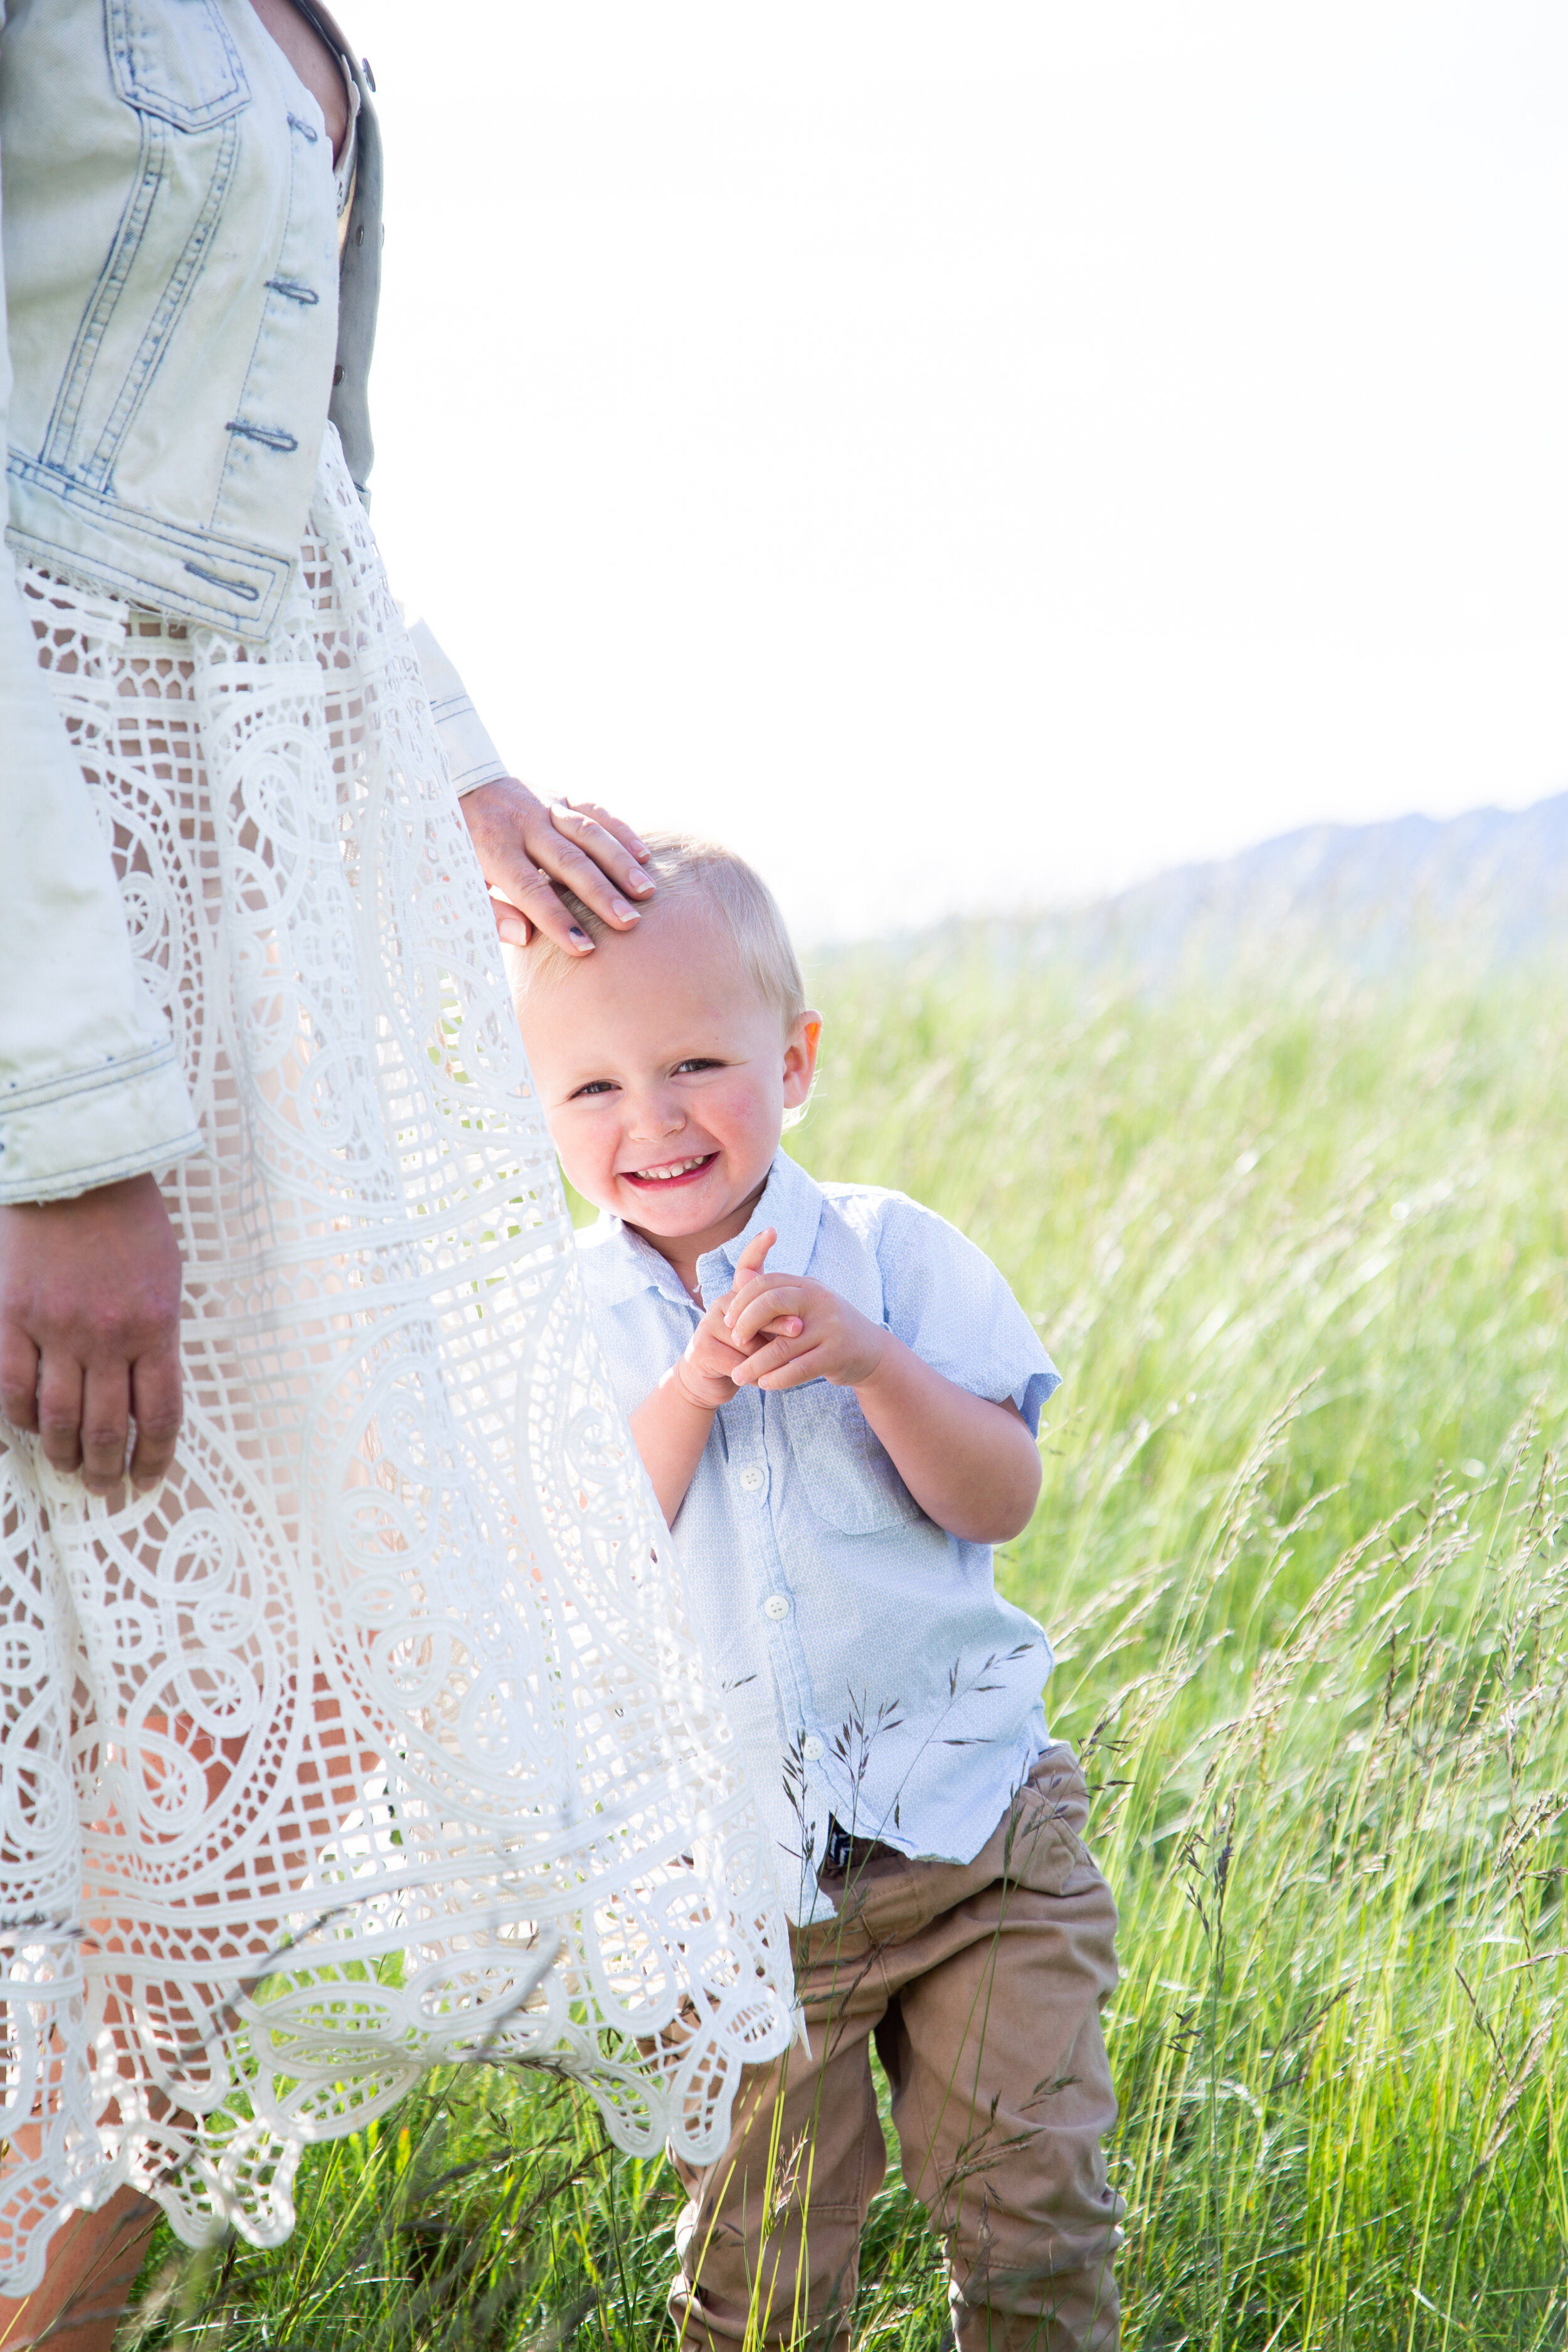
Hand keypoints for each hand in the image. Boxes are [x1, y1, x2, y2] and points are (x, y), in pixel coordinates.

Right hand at [0, 1174, 182, 1493]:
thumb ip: (154, 1336)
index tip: (150, 1478)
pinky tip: (31, 1431)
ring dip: (65, 1454)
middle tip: (105, 1488)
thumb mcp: (165, 1280)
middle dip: (108, 1469)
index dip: (156, 1456)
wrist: (78, 1170)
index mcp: (156, 1327)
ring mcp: (57, 1330)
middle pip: (109, 1428)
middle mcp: (108, 1337)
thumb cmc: (130, 1220)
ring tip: (68, 1470)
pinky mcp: (13, 1318)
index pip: (161, 1414)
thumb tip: (144, 1391)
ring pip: (58, 1418)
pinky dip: (20, 1418)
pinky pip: (12, 1387)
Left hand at [460, 782, 654, 954]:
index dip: (556, 919)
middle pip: (567, 861)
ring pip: (588, 833)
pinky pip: (595, 809)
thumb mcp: (453, 881)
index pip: (530, 888)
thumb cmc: (454, 845)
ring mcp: (543, 805)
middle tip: (628, 922)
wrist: (452, 780)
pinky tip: (643, 856)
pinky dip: (620, 831)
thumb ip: (487, 910)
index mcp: (491, 847)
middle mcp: (522, 823)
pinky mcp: (559, 794)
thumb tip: (524, 936)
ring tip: (644, 892)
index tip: (583, 947)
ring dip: (619, 862)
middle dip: (599, 893)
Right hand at [672, 1229, 802, 1410]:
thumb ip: (776, 1322)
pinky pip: (738, 1361)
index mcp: (738, 1297)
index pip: (746, 1267)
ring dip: (765, 1358)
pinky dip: (751, 1374)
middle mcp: (721, 1304)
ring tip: (768, 1368)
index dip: (758, 1248)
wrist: (711, 1383)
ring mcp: (707, 1325)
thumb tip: (798, 1321)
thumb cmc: (745, 1354)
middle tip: (800, 1330)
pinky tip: (753, 1380)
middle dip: (780, 1323)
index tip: (772, 1231)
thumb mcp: (763, 1336)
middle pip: (758, 1309)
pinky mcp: (701, 1350)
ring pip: (749, 1340)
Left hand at [724, 1267, 886, 1392]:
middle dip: (747, 1323)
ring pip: (783, 1345)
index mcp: (807, 1285)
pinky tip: (764, 1385)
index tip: (728, 1322)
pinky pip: (800, 1368)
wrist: (871, 1351)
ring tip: (739, 1376)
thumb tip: (739, 1276)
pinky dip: (778, 1378)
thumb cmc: (826, 1327)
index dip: (742, 1301)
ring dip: (756, 1363)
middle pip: (772, 1303)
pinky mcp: (837, 1354)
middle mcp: (820, 1300)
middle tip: (735, 1342)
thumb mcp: (804, 1304)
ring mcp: (830, 1327)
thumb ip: (774, 1293)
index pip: (767, 1283)